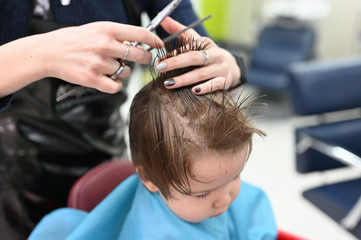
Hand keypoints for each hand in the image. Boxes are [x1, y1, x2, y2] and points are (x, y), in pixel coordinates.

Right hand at [42, 22, 163, 92]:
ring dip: (122, 72)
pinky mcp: (92, 79)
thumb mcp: (96, 29)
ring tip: (108, 67)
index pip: (141, 33)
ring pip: (126, 73)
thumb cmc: (73, 40)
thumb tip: (140, 43)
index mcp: (107, 29)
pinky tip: (107, 79)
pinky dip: (115, 85)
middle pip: (140, 55)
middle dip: (146, 59)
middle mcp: (105, 45)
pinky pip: (116, 87)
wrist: (49, 52)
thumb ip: (117, 35)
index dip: (154, 40)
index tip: (159, 45)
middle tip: (144, 59)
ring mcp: (99, 63)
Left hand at [157, 17, 240, 94]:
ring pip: (201, 74)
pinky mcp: (225, 81)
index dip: (173, 54)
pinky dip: (205, 88)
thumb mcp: (197, 42)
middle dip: (176, 63)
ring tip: (169, 84)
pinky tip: (194, 91)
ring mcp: (221, 69)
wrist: (231, 67)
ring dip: (184, 79)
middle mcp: (215, 55)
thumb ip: (180, 31)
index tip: (159, 60)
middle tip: (160, 68)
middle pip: (194, 58)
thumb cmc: (208, 54)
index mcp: (207, 44)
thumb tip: (163, 20)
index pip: (188, 47)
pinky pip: (214, 85)